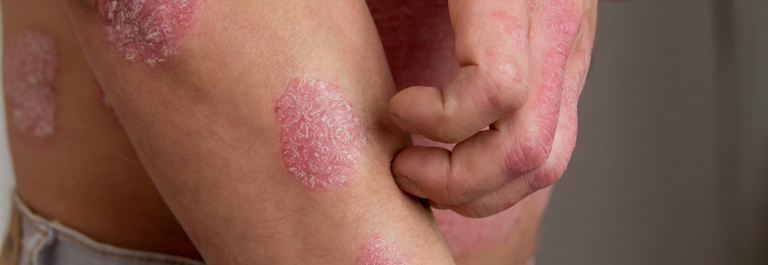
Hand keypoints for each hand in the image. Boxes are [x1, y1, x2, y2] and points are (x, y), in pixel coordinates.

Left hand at [389, 0, 596, 217]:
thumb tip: (303, 11)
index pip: (498, 87)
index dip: (439, 118)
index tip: (396, 105)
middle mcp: (557, 28)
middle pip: (527, 147)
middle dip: (457, 181)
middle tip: (403, 167)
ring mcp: (571, 56)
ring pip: (547, 160)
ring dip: (481, 191)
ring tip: (424, 175)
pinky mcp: (567, 72)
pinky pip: (551, 145)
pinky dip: (499, 175)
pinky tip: (454, 159)